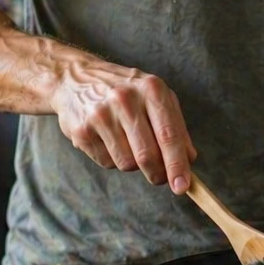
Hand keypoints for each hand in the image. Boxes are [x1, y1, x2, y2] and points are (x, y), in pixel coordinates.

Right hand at [50, 59, 197, 191]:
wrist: (74, 78)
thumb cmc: (126, 90)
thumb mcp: (155, 96)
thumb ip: (176, 126)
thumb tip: (189, 159)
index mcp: (150, 89)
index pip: (168, 134)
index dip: (177, 164)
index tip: (182, 186)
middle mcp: (125, 99)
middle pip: (147, 155)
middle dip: (158, 174)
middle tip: (160, 178)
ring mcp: (100, 115)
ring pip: (127, 163)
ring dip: (134, 164)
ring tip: (129, 144)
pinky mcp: (82, 131)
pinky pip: (107, 163)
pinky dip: (113, 159)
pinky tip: (108, 139)